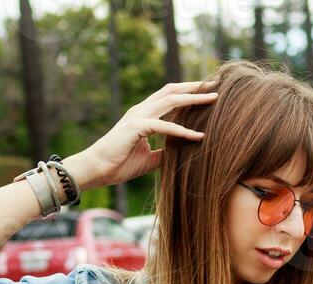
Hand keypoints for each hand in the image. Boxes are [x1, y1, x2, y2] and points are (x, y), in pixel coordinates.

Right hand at [65, 81, 217, 188]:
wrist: (97, 169)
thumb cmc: (120, 164)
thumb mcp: (150, 158)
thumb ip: (165, 151)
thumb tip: (182, 153)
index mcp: (144, 114)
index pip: (170, 97)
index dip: (189, 92)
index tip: (208, 92)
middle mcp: (141, 110)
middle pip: (172, 91)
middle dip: (195, 87)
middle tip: (216, 85)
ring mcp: (137, 116)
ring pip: (170, 101)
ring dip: (193, 100)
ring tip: (213, 99)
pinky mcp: (135, 128)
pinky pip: (163, 126)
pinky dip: (181, 131)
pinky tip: (198, 136)